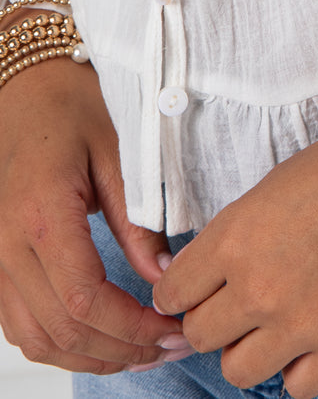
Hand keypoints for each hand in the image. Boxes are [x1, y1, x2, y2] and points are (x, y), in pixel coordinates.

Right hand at [0, 52, 192, 374]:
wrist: (26, 87)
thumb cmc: (72, 105)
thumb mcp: (119, 150)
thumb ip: (138, 219)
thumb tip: (166, 277)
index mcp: (42, 214)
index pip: (84, 300)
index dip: (131, 326)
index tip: (173, 328)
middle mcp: (8, 245)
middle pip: (62, 330)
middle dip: (121, 349)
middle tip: (172, 345)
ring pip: (38, 339)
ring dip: (92, 357)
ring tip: (144, 352)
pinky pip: (21, 325)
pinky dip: (61, 345)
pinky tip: (102, 340)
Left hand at [152, 123, 317, 398]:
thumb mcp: (273, 188)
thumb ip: (235, 237)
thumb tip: (205, 272)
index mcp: (234, 239)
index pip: (173, 293)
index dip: (184, 292)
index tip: (198, 291)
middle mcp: (256, 289)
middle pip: (200, 335)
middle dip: (216, 319)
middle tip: (242, 304)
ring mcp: (299, 324)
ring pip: (238, 370)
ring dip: (251, 348)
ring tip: (277, 325)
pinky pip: (296, 388)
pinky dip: (299, 368)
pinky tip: (312, 340)